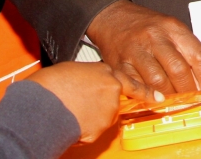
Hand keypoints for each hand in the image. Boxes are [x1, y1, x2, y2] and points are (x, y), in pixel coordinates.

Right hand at [28, 62, 161, 143]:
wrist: (41, 104)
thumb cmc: (51, 84)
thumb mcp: (74, 70)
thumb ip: (91, 77)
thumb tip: (91, 82)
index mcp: (106, 74)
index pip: (131, 82)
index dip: (145, 91)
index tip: (158, 97)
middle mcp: (111, 92)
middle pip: (114, 102)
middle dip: (102, 104)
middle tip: (81, 101)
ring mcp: (108, 112)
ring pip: (104, 117)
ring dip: (92, 116)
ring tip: (71, 109)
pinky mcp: (100, 130)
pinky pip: (95, 130)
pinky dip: (85, 128)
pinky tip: (71, 120)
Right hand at [87, 1, 200, 94]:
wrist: (113, 17)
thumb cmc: (145, 26)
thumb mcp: (170, 28)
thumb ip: (186, 49)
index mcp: (172, 28)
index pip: (199, 55)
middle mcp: (155, 37)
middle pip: (179, 70)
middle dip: (189, 91)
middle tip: (193, 100)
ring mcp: (137, 51)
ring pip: (158, 81)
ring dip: (170, 96)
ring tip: (176, 102)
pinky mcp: (121, 64)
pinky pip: (137, 85)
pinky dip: (149, 96)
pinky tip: (156, 99)